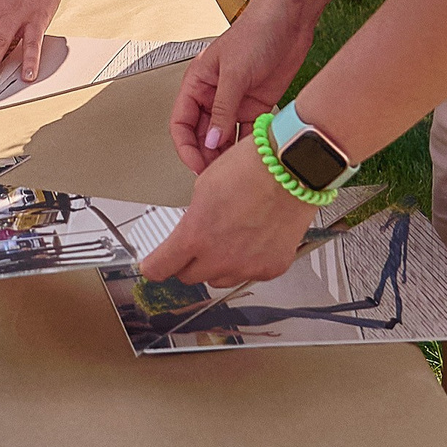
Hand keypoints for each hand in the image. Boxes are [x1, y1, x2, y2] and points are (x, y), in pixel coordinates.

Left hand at [136, 133, 315, 286]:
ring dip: (218, 264)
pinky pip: (249, 273)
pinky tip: (254, 238)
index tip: (154, 265)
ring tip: (232, 235)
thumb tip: (192, 230)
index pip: (159, 268)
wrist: (292, 169)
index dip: (154, 266)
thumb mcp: (204, 187)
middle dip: (189, 262)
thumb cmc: (252, 168)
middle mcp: (219, 258)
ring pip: (220, 278)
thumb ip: (194, 219)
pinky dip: (248, 262)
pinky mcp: (270, 269)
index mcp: (195, 236)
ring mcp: (246, 267)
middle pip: (189, 276)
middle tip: (199, 242)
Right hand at [168, 0, 310, 172]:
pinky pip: (247, 133)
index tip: (196, 163)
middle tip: (216, 175)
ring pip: (224, 138)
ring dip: (226, 155)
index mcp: (197, 83)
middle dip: (206, 156)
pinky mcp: (257, 106)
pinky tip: (251, 157)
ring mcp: (235, 102)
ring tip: (233, 171)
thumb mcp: (234, 72)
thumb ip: (222, 109)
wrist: (290, 20)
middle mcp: (214, 95)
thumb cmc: (256, 32)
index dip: (185, 146)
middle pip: (202, 134)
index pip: (181, 122)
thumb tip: (210, 141)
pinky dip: (247, 146)